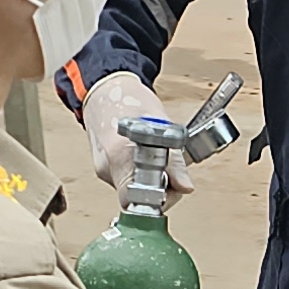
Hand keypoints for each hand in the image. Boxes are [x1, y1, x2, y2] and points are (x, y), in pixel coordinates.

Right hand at [78, 70, 182, 191]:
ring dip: (152, 180)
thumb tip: (186, 187)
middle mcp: (107, 168)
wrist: (102, 89)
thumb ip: (174, 160)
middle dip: (161, 188)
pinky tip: (146, 156)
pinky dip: (141, 174)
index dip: (160, 198)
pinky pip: (128, 180)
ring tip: (159, 157)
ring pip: (134, 190)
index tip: (175, 186)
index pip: (136, 200)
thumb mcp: (162, 125)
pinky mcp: (105, 170)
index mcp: (120, 155)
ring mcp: (104, 170)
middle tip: (172, 168)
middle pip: (138, 198)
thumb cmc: (129, 100)